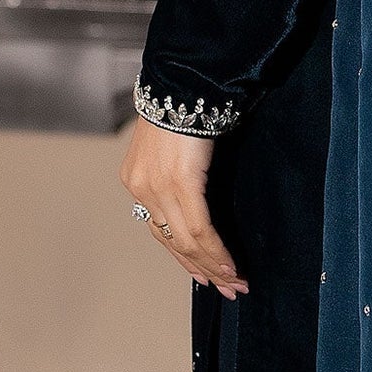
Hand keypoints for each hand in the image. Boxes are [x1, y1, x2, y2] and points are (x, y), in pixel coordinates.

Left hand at [120, 119, 249, 297]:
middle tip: (227, 288)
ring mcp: (157, 187)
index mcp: (137, 181)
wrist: (182, 82)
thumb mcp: (174, 147)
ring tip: (234, 283)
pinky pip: (199, 227)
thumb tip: (200, 196)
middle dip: (202, 269)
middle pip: (172, 242)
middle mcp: (141, 189)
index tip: (204, 275)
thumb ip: (180, 174)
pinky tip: (229, 265)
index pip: (160, 231)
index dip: (184, 257)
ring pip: (186, 240)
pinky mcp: (179, 182)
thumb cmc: (183, 109)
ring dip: (213, 265)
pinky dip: (216, 250)